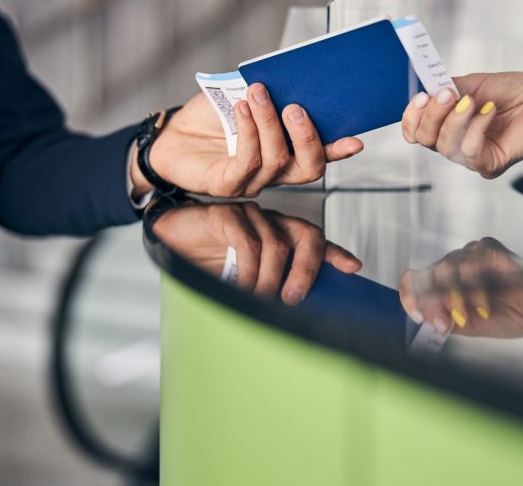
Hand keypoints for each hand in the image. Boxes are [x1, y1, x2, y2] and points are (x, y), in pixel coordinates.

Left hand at [131, 83, 363, 197]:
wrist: (171, 134)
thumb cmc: (209, 118)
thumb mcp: (244, 97)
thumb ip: (269, 94)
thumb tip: (291, 77)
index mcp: (286, 152)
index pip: (320, 155)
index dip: (339, 150)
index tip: (356, 140)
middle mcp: (274, 172)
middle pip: (308, 168)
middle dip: (307, 137)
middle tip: (296, 107)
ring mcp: (252, 182)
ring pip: (277, 160)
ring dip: (269, 123)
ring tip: (258, 93)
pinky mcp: (228, 186)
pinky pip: (247, 162)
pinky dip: (248, 131)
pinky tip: (241, 109)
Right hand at [152, 200, 361, 304]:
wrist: (169, 240)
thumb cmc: (208, 259)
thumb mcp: (244, 276)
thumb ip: (270, 283)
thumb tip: (292, 308)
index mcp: (279, 232)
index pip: (313, 239)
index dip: (334, 253)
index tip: (353, 268)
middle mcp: (270, 220)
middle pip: (305, 235)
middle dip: (307, 268)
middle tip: (295, 298)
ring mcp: (250, 214)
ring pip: (275, 245)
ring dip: (269, 280)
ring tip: (257, 302)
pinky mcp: (228, 214)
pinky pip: (248, 242)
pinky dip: (248, 270)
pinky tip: (240, 287)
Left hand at [398, 237, 522, 337]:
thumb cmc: (510, 315)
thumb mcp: (468, 325)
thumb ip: (443, 318)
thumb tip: (422, 315)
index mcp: (447, 282)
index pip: (416, 279)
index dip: (410, 295)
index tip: (416, 315)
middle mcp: (456, 266)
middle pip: (428, 274)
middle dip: (432, 303)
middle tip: (443, 323)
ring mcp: (471, 255)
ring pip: (446, 267)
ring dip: (456, 297)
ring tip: (469, 314)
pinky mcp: (489, 249)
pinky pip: (470, 260)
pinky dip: (474, 285)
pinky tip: (484, 302)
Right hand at [401, 73, 522, 177]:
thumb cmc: (516, 92)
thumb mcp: (471, 84)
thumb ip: (444, 88)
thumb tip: (424, 88)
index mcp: (448, 126)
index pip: (415, 131)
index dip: (411, 117)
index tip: (421, 97)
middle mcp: (456, 144)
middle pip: (425, 139)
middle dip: (432, 114)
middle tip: (448, 94)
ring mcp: (471, 157)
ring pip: (445, 146)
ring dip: (456, 119)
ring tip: (473, 101)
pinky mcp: (489, 165)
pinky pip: (470, 151)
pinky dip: (477, 127)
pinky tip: (490, 112)